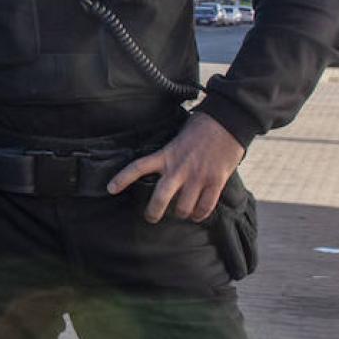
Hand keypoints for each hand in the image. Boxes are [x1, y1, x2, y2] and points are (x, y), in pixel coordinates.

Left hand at [107, 112, 246, 222]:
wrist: (228, 121)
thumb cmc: (200, 127)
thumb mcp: (176, 137)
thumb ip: (168, 154)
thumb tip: (161, 168)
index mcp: (166, 154)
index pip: (138, 167)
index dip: (122, 179)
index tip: (110, 189)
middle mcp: (179, 168)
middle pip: (160, 197)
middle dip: (153, 212)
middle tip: (151, 218)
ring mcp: (198, 176)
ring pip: (184, 208)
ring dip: (181, 214)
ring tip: (180, 214)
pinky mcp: (215, 181)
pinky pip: (206, 206)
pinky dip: (200, 215)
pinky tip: (197, 215)